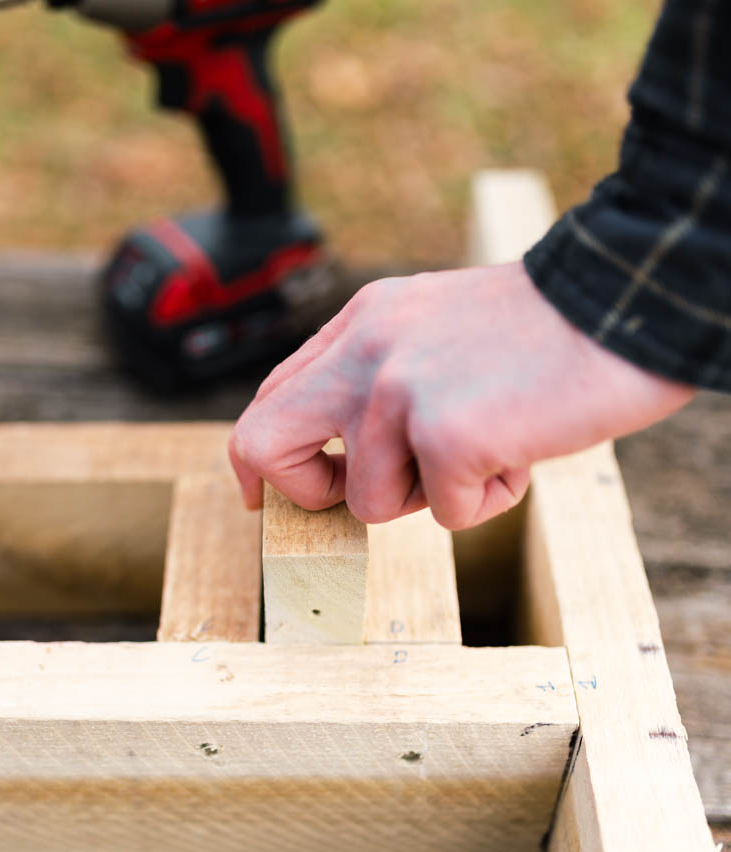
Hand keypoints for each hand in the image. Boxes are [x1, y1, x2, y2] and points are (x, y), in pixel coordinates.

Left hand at [229, 261, 694, 528]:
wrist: (623, 302)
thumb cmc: (544, 330)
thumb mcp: (435, 330)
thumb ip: (381, 378)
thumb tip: (349, 459)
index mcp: (361, 325)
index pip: (270, 399)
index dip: (263, 461)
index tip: (266, 496)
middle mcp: (364, 353)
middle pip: (261, 443)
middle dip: (301, 494)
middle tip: (348, 501)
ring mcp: (398, 392)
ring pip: (373, 503)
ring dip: (435, 495)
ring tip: (491, 444)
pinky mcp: (445, 434)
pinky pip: (448, 514)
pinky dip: (491, 497)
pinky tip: (522, 447)